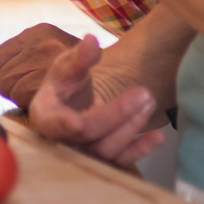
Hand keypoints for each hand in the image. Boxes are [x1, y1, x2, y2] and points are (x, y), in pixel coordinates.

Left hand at [0, 23, 81, 108]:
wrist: (109, 91)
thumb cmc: (70, 82)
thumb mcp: (39, 61)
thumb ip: (4, 65)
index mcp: (40, 32)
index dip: (2, 74)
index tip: (19, 80)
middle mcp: (44, 42)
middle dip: (9, 85)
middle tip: (34, 90)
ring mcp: (49, 60)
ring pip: (7, 85)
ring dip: (19, 96)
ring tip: (41, 95)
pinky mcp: (53, 80)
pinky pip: (20, 96)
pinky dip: (27, 104)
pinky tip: (44, 103)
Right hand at [27, 35, 164, 168]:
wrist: (71, 106)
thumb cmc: (64, 85)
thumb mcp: (67, 67)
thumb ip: (79, 57)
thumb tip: (91, 40)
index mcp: (45, 115)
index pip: (55, 123)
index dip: (65, 124)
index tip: (76, 122)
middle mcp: (61, 140)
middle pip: (89, 133)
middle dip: (117, 114)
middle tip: (144, 93)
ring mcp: (82, 154)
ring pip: (106, 149)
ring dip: (131, 127)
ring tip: (149, 101)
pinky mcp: (101, 163)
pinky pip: (120, 161)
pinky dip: (140, 150)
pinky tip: (158, 136)